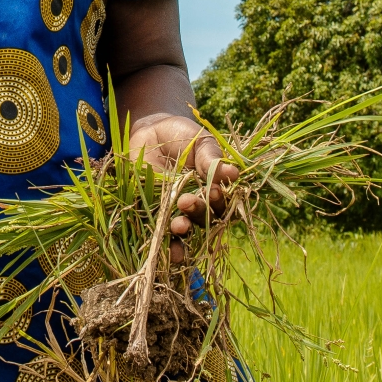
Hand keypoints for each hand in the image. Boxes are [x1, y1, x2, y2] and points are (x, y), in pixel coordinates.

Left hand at [126, 112, 240, 260]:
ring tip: (179, 226)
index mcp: (214, 190)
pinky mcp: (154, 217)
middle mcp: (198, 206)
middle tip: (187, 201)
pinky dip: (166, 246)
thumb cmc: (181, 136)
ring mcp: (176, 214)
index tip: (215, 192)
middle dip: (198, 213)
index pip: (224, 204)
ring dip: (184, 233)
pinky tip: (167, 249)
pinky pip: (162, 237)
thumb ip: (212, 159)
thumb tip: (234, 174)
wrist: (148, 132)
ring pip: (186, 232)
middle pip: (205, 220)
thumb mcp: (199, 143)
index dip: (221, 203)